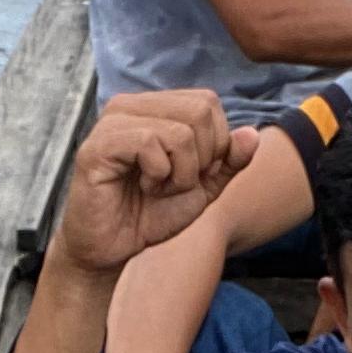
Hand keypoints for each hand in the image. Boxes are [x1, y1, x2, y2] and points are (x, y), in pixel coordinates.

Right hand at [54, 94, 257, 277]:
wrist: (114, 250)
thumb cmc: (151, 215)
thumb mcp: (203, 188)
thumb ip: (229, 162)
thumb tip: (253, 134)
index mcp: (154, 106)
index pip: (208, 103)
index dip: (214, 144)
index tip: (189, 175)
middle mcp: (131, 105)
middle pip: (200, 111)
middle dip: (200, 159)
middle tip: (173, 183)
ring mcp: (112, 122)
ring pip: (179, 131)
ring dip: (180, 172)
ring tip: (156, 187)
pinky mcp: (98, 145)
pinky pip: (150, 142)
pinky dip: (159, 174)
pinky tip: (142, 187)